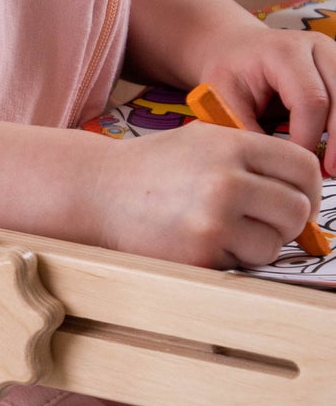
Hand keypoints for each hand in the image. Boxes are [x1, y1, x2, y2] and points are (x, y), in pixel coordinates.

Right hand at [97, 119, 322, 267]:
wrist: (97, 191)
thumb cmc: (153, 168)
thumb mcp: (203, 140)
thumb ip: (253, 158)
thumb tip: (304, 194)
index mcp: (233, 145)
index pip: (304, 168)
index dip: (309, 190)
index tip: (299, 202)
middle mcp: (227, 180)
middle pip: (297, 210)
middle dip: (289, 223)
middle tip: (267, 224)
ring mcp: (213, 220)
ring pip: (273, 244)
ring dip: (259, 245)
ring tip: (228, 233)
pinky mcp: (199, 254)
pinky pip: (241, 265)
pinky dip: (230, 259)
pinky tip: (202, 242)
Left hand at [195, 21, 335, 176]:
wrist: (236, 48)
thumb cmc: (228, 74)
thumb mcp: (224, 100)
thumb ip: (248, 130)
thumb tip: (274, 165)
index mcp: (285, 53)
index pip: (311, 101)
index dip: (308, 138)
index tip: (296, 165)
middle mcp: (317, 48)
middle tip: (329, 172)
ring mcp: (333, 55)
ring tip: (334, 166)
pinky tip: (334, 150)